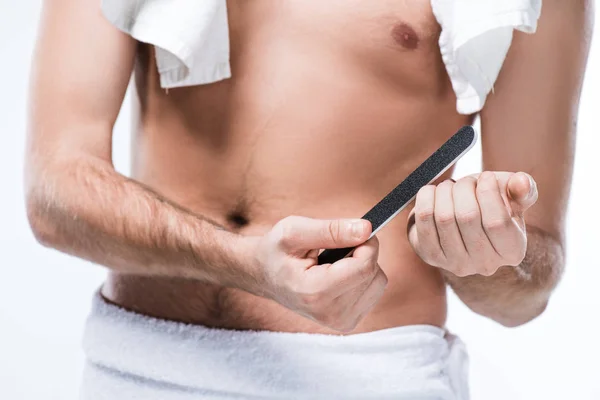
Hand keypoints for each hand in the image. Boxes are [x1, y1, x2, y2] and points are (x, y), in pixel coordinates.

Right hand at [252, 216, 386, 331]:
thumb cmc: (276, 250)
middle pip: (373, 274)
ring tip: (334, 262)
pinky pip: (373, 291)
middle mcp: (330, 314)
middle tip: (337, 245)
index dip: (365, 242)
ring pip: (378, 282)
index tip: (353, 230)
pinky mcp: (347, 323)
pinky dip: (361, 277)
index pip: (365, 267)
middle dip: (362, 252)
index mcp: (314, 292)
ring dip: (362, 265)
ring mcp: (340, 322)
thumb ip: (331, 229)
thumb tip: (366, 229)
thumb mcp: (294, 230)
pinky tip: (338, 274)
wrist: (264, 275)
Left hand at [407, 171, 537, 276]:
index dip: (488, 192)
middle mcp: (485, 264)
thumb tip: (521, 182)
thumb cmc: (491, 207)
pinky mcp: (430, 255)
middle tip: (466, 181)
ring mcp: (455, 263)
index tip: (486, 176)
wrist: (461, 227)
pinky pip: (423, 219)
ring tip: (450, 186)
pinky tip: (434, 192)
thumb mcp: (513, 197)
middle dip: (464, 188)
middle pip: (467, 216)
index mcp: (512, 251)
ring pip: (444, 217)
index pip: (497, 222)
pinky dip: (426, 197)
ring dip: (445, 191)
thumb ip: (523, 189)